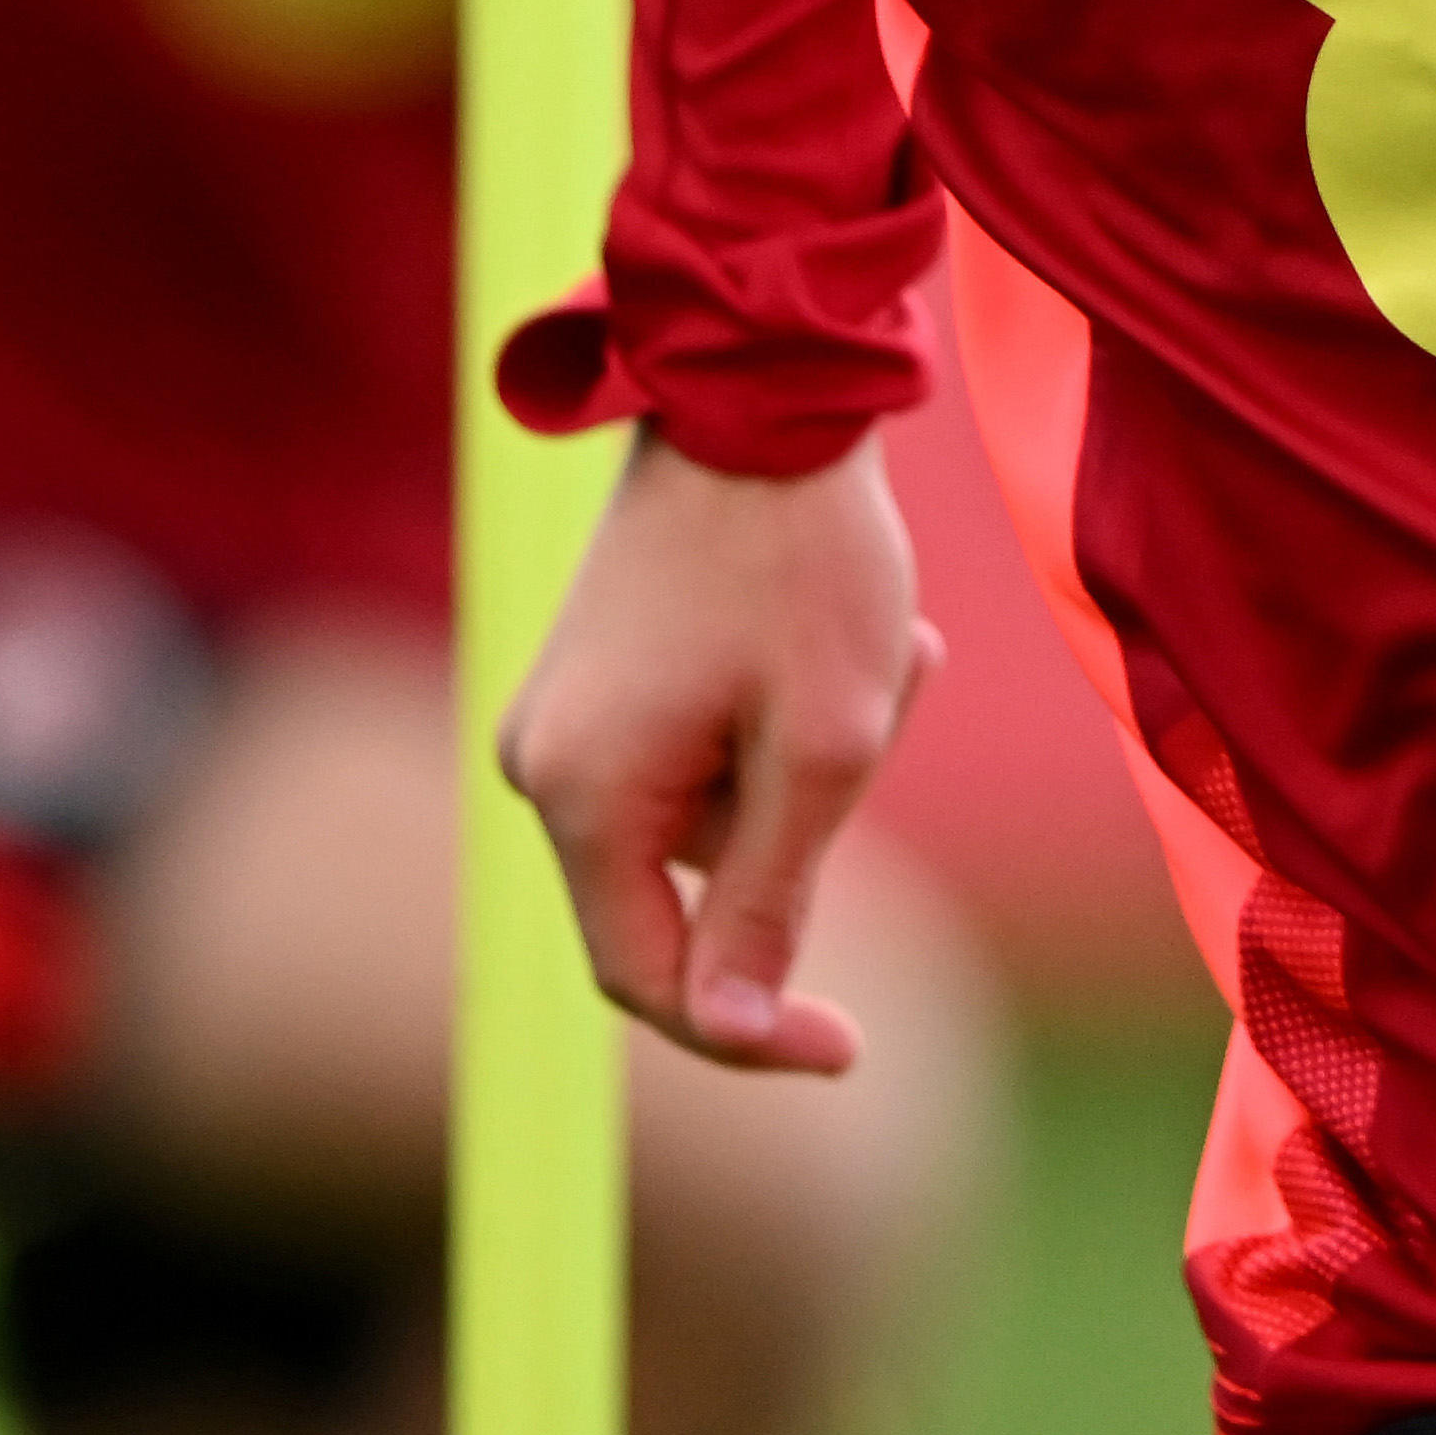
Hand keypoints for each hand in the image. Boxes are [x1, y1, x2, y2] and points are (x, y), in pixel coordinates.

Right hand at [490, 433, 937, 1074]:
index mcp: (579, 795)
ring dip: (817, 759)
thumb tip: (732, 1032)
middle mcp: (540, 763)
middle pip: (690, 890)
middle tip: (894, 704)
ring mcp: (565, 715)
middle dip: (810, 831)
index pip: (650, 979)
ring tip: (894, 649)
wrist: (759, 386)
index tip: (852, 1048)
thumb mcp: (822, 748)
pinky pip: (702, 751)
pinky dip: (787, 717)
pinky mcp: (599, 675)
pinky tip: (855, 632)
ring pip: (715, 816)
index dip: (750, 1031)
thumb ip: (770, 899)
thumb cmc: (803, 561)